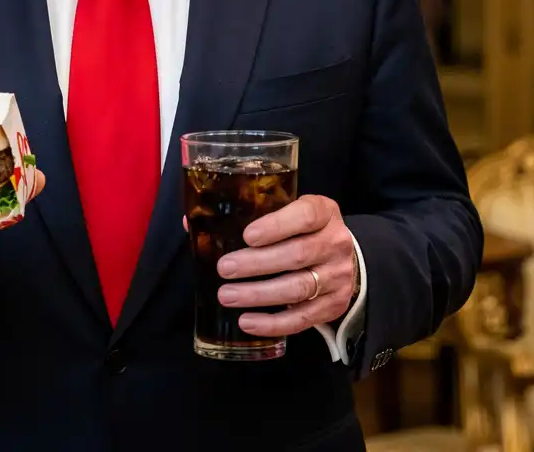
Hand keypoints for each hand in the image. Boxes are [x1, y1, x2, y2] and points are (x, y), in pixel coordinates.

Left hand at [215, 194, 358, 337]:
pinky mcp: (334, 305)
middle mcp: (336, 243)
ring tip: (227, 295)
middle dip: (257, 264)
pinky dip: (273, 323)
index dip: (276, 226)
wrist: (343, 256)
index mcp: (324, 212)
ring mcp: (338, 276)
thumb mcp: (286, 210)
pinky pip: (303, 318)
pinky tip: (247, 321)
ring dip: (259, 295)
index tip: (247, 236)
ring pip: (299, 288)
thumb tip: (190, 222)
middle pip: (297, 255)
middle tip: (224, 268)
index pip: (305, 216)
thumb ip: (247, 214)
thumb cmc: (302, 230)